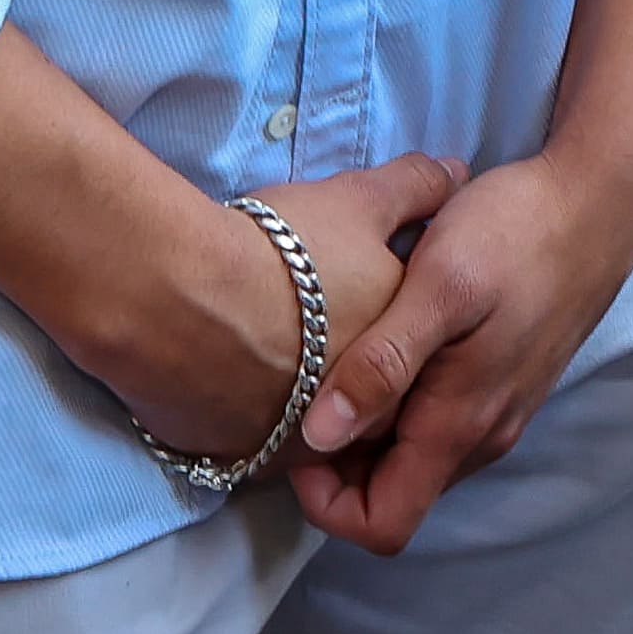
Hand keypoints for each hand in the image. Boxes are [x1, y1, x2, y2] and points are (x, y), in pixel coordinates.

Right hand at [91, 153, 457, 468]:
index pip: (406, 366)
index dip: (382, 329)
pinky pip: (249, 443)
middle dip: (344, 373)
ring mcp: (290, 450)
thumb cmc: (282, 251)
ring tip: (263, 345)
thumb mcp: (360, 202)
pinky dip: (244, 414)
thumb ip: (415, 190)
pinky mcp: (233, 461)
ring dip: (294, 399)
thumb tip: (457, 173)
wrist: (175, 298)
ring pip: (304, 430)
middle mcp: (354, 424)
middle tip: (308, 325)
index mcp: (395, 370)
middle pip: (360, 407)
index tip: (352, 301)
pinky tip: (225, 372)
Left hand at [284, 145, 632, 553]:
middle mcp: (482, 434)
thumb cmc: (517, 232)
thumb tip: (319, 437)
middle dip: (338, 463)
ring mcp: (498, 408)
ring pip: (413, 455)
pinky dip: (398, 399)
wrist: (598, 198)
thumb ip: (383, 362)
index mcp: (460, 425)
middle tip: (303, 387)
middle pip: (393, 492)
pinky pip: (437, 420)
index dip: (327, 502)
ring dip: (368, 428)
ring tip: (338, 357)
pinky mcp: (504, 379)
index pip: (383, 525)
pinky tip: (384, 336)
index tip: (297, 437)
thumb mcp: (441, 285)